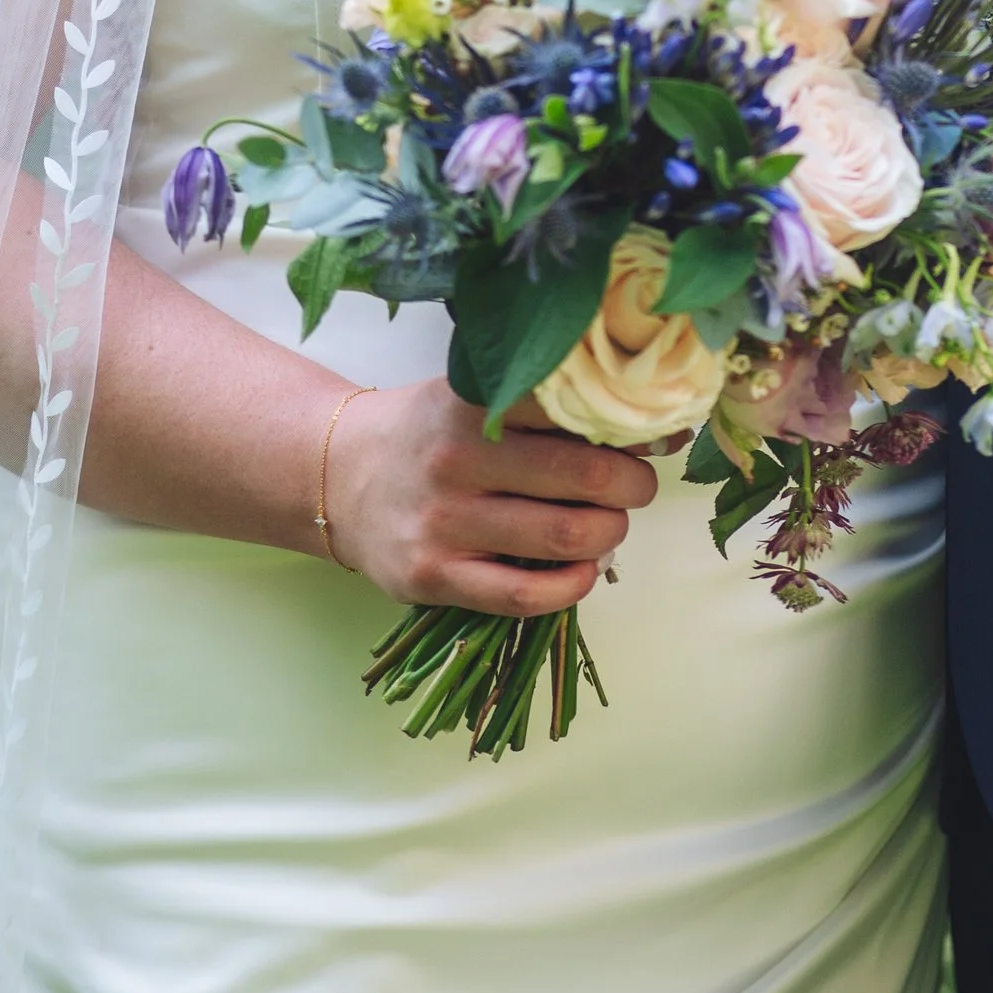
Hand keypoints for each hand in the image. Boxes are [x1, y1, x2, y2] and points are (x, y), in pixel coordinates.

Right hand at [326, 380, 656, 615]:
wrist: (338, 476)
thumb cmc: (429, 432)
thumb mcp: (474, 395)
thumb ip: (546, 405)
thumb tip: (655, 426)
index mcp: (475, 403)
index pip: (574, 409)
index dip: (631, 427)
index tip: (655, 435)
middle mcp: (458, 459)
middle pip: (585, 478)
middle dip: (633, 486)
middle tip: (636, 487)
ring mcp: (443, 522)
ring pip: (565, 538)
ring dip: (610, 534)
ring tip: (608, 525)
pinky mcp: (432, 576)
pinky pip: (525, 596)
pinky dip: (574, 586)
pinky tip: (583, 570)